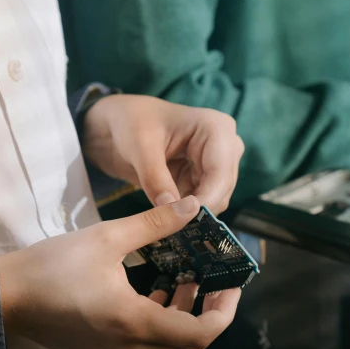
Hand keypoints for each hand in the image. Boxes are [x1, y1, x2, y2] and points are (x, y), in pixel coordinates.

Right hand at [0, 197, 240, 348]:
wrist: (5, 297)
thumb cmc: (54, 265)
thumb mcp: (107, 237)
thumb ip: (156, 223)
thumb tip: (195, 207)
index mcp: (135, 323)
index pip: (201, 333)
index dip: (224, 311)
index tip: (230, 286)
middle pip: (188, 346)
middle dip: (207, 314)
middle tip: (212, 282)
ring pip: (166, 348)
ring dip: (182, 317)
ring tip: (184, 279)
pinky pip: (142, 347)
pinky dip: (157, 323)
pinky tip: (151, 292)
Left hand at [82, 95, 243, 214]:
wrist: (123, 124)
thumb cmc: (133, 123)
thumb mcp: (139, 147)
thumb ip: (155, 178)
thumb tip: (170, 211)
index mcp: (216, 128)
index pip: (220, 173)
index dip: (205, 200)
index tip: (182, 220)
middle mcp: (226, 146)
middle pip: (222, 190)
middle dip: (197, 209)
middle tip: (168, 225)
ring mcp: (218, 164)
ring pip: (214, 201)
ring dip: (191, 213)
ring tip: (164, 221)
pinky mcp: (206, 179)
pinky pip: (202, 204)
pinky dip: (185, 213)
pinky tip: (166, 217)